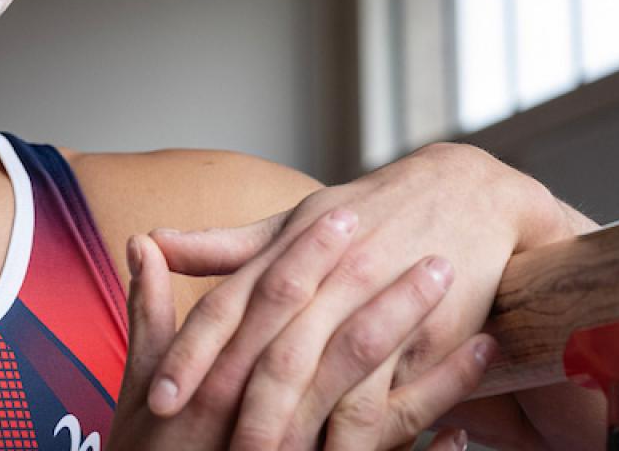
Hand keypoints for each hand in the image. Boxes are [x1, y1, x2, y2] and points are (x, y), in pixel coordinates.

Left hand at [147, 143, 604, 449]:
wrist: (466, 194)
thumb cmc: (370, 211)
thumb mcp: (293, 219)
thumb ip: (226, 248)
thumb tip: (152, 242)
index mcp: (288, 252)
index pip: (226, 309)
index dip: (191, 354)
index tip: (157, 397)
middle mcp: (328, 281)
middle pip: (272, 354)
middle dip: (236, 407)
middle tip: (201, 448)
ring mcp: (376, 309)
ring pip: (324, 383)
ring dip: (294, 429)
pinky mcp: (423, 340)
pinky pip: (385, 401)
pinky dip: (355, 437)